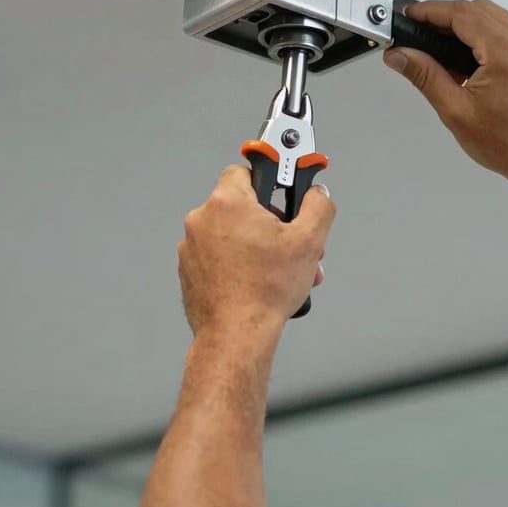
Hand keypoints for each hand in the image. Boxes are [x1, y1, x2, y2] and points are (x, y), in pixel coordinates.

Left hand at [178, 166, 335, 337]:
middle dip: (269, 223)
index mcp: (227, 202)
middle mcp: (202, 220)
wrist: (236, 334)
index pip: (245, 171)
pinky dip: (236, 264)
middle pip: (242, 207)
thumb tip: (318, 195)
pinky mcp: (189, 271)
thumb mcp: (309, 242)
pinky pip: (217, 257)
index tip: (283, 190)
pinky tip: (256, 283)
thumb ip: (318, 207)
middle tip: (289, 243)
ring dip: (255, 246)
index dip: (268, 182)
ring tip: (278, 272)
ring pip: (231, 235)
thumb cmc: (265, 290)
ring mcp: (191, 247)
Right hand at [383, 0, 507, 190]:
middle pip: (478, 9)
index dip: (430, 11)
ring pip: (494, 16)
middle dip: (445, 18)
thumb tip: (401, 55)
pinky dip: (485, 36)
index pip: (461, 14)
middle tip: (421, 36)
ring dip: (466, 26)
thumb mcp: (456, 112)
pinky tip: (470, 59)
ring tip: (444, 54)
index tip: (411, 15)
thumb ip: (425, 76)